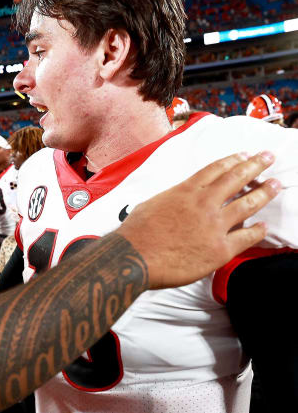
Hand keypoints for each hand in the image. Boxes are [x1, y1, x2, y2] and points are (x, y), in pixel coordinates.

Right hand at [118, 152, 280, 288]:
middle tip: (268, 158)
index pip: (215, 170)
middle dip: (256, 166)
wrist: (134, 257)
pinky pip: (247, 237)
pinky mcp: (220, 249)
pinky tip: (263, 227)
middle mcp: (204, 203)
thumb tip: (176, 201)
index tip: (244, 155)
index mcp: (185, 191)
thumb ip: (170, 199)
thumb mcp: (151, 204)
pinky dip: (258, 230)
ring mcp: (214, 226)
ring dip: (265, 192)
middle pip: (236, 179)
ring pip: (248, 204)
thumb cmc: (136, 234)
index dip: (232, 160)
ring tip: (276, 185)